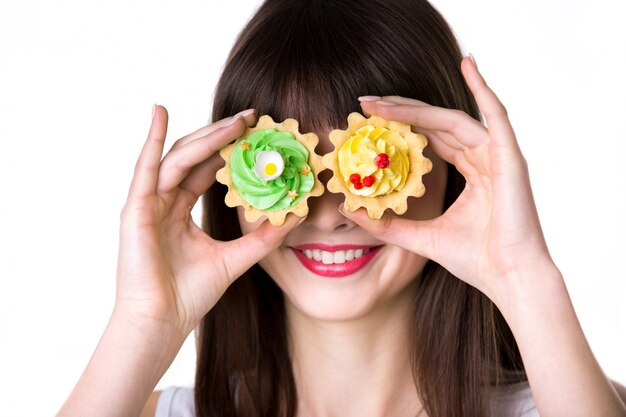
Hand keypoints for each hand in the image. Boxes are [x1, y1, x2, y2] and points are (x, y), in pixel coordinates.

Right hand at [115, 106, 300, 335]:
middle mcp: (163, 201)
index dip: (230, 150)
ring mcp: (148, 203)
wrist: (162, 322)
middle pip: (194, 157)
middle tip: (253, 117)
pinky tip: (160, 113)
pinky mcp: (135, 209)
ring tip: (237, 120)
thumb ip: (262, 237)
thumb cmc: (190, 294)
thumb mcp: (235, 257)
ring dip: (207, 136)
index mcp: (181, 210)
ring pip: (179, 158)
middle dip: (223, 135)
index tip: (258, 133)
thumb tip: (295, 215)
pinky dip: (152, 139)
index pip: (207, 170)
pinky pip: (146, 168)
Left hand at [345, 56, 553, 302]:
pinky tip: (469, 65)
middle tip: (365, 104)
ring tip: (380, 102)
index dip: (400, 127)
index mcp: (469, 173)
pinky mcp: (510, 157)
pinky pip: (496, 115)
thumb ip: (387, 224)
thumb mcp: (418, 237)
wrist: (507, 278)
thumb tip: (349, 210)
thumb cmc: (474, 260)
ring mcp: (497, 155)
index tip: (367, 121)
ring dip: (416, 107)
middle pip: (437, 124)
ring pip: (452, 119)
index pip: (430, 139)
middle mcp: (483, 158)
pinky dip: (484, 88)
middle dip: (399, 112)